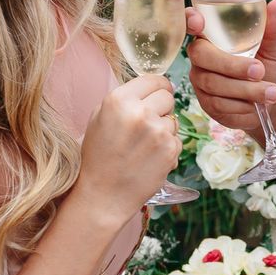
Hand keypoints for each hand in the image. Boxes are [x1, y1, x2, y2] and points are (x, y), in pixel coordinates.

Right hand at [78, 74, 179, 213]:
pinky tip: (150, 159)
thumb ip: (125, 99)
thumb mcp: (99, 118)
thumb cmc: (98, 157)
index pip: (154, 79)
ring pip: (173, 120)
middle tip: (146, 126)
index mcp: (119, 100)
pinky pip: (177, 140)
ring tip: (143, 147)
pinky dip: (167, 149)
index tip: (157, 96)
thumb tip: (152, 88)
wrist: (102, 195)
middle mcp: (139, 112)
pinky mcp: (169, 150)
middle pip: (168, 96)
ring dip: (164, 131)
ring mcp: (157, 131)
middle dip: (161, 108)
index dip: (157, 89)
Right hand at [187, 0, 275, 132]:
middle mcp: (201, 57)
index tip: (198, 22)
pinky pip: (219, 106)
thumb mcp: (273, 45)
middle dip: (233, 66)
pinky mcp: (207, 105)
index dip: (190, 20)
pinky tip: (257, 106)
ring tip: (272, 92)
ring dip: (246, 90)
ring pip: (215, 85)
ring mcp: (201, 81)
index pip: (192, 22)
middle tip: (260, 71)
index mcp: (212, 35)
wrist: (272, 98)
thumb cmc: (267, 65)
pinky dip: (243, 107)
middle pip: (204, 57)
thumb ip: (273, 27)